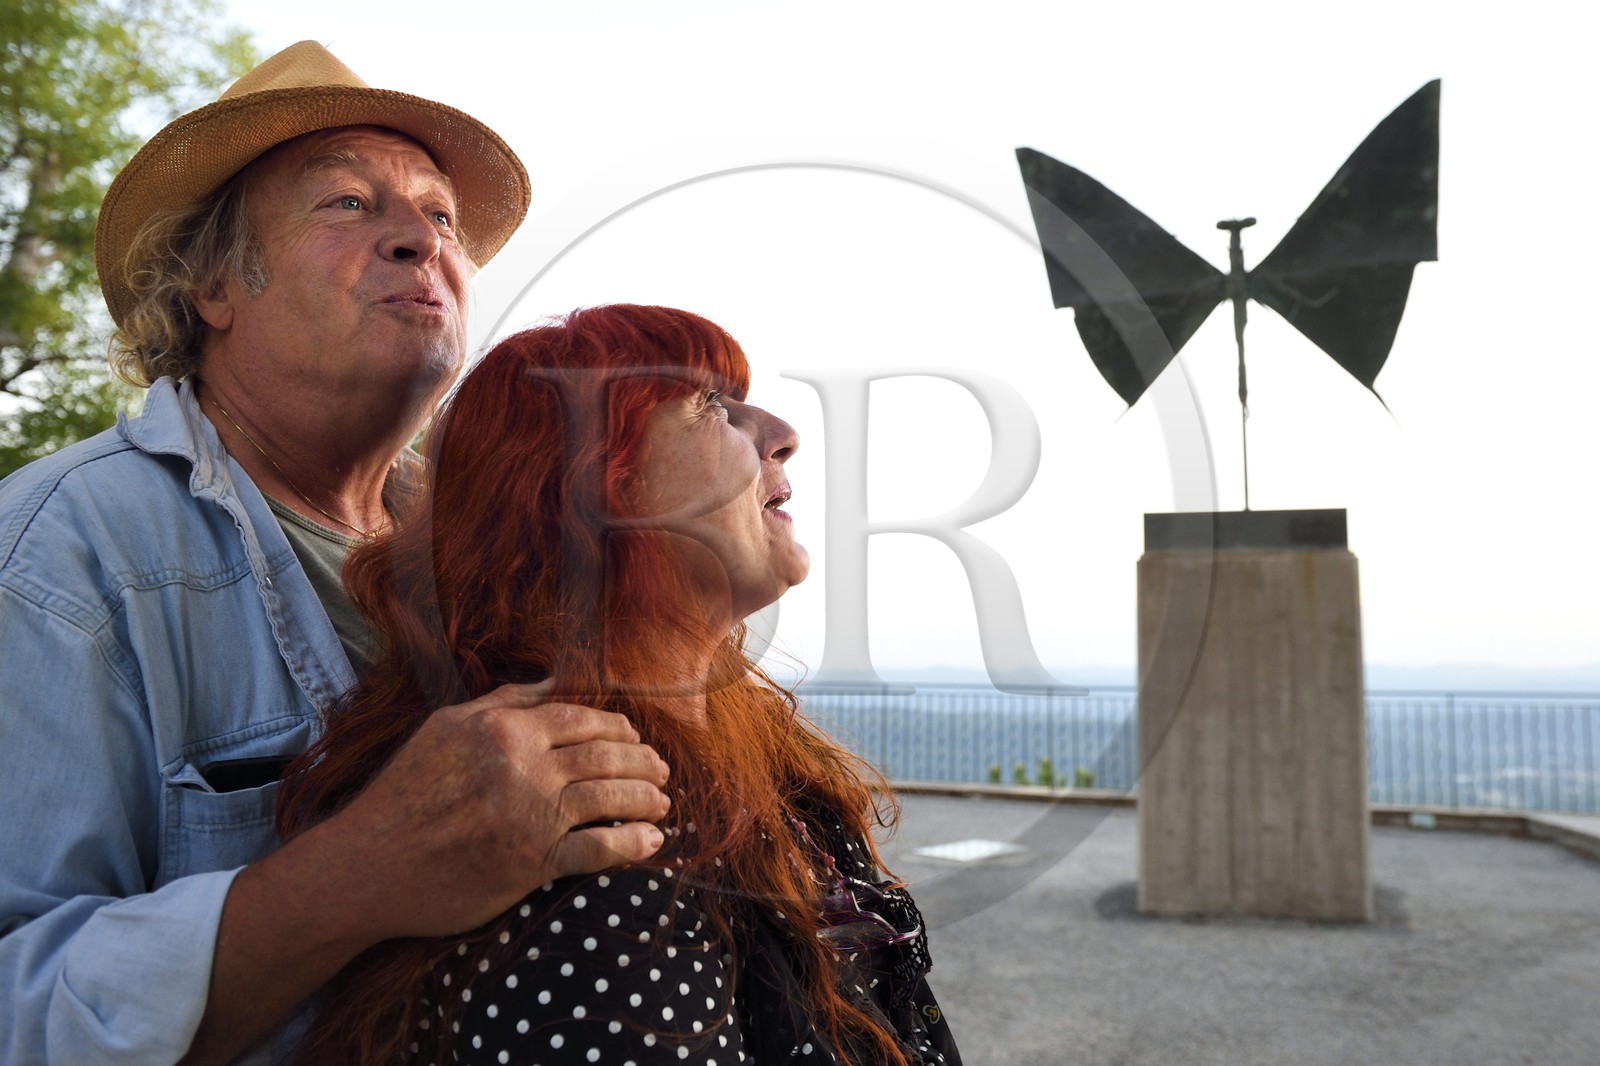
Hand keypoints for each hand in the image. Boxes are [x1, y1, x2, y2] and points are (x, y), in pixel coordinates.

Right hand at [292, 681, 670, 942]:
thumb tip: (554, 681)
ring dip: (646, 798)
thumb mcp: (445, 728)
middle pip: (604, 754)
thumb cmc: (404, 794)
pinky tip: (651, 842)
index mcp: (504, 730)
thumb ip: (503, 702)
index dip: (617, 728)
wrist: (369, 864)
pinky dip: (631, 845)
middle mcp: (522, 767)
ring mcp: (530, 815)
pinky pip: (598, 850)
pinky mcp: (532, 862)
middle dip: (642, 761)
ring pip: (609, 796)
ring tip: (663, 802)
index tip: (634, 737)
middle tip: (661, 770)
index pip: (580, 718)